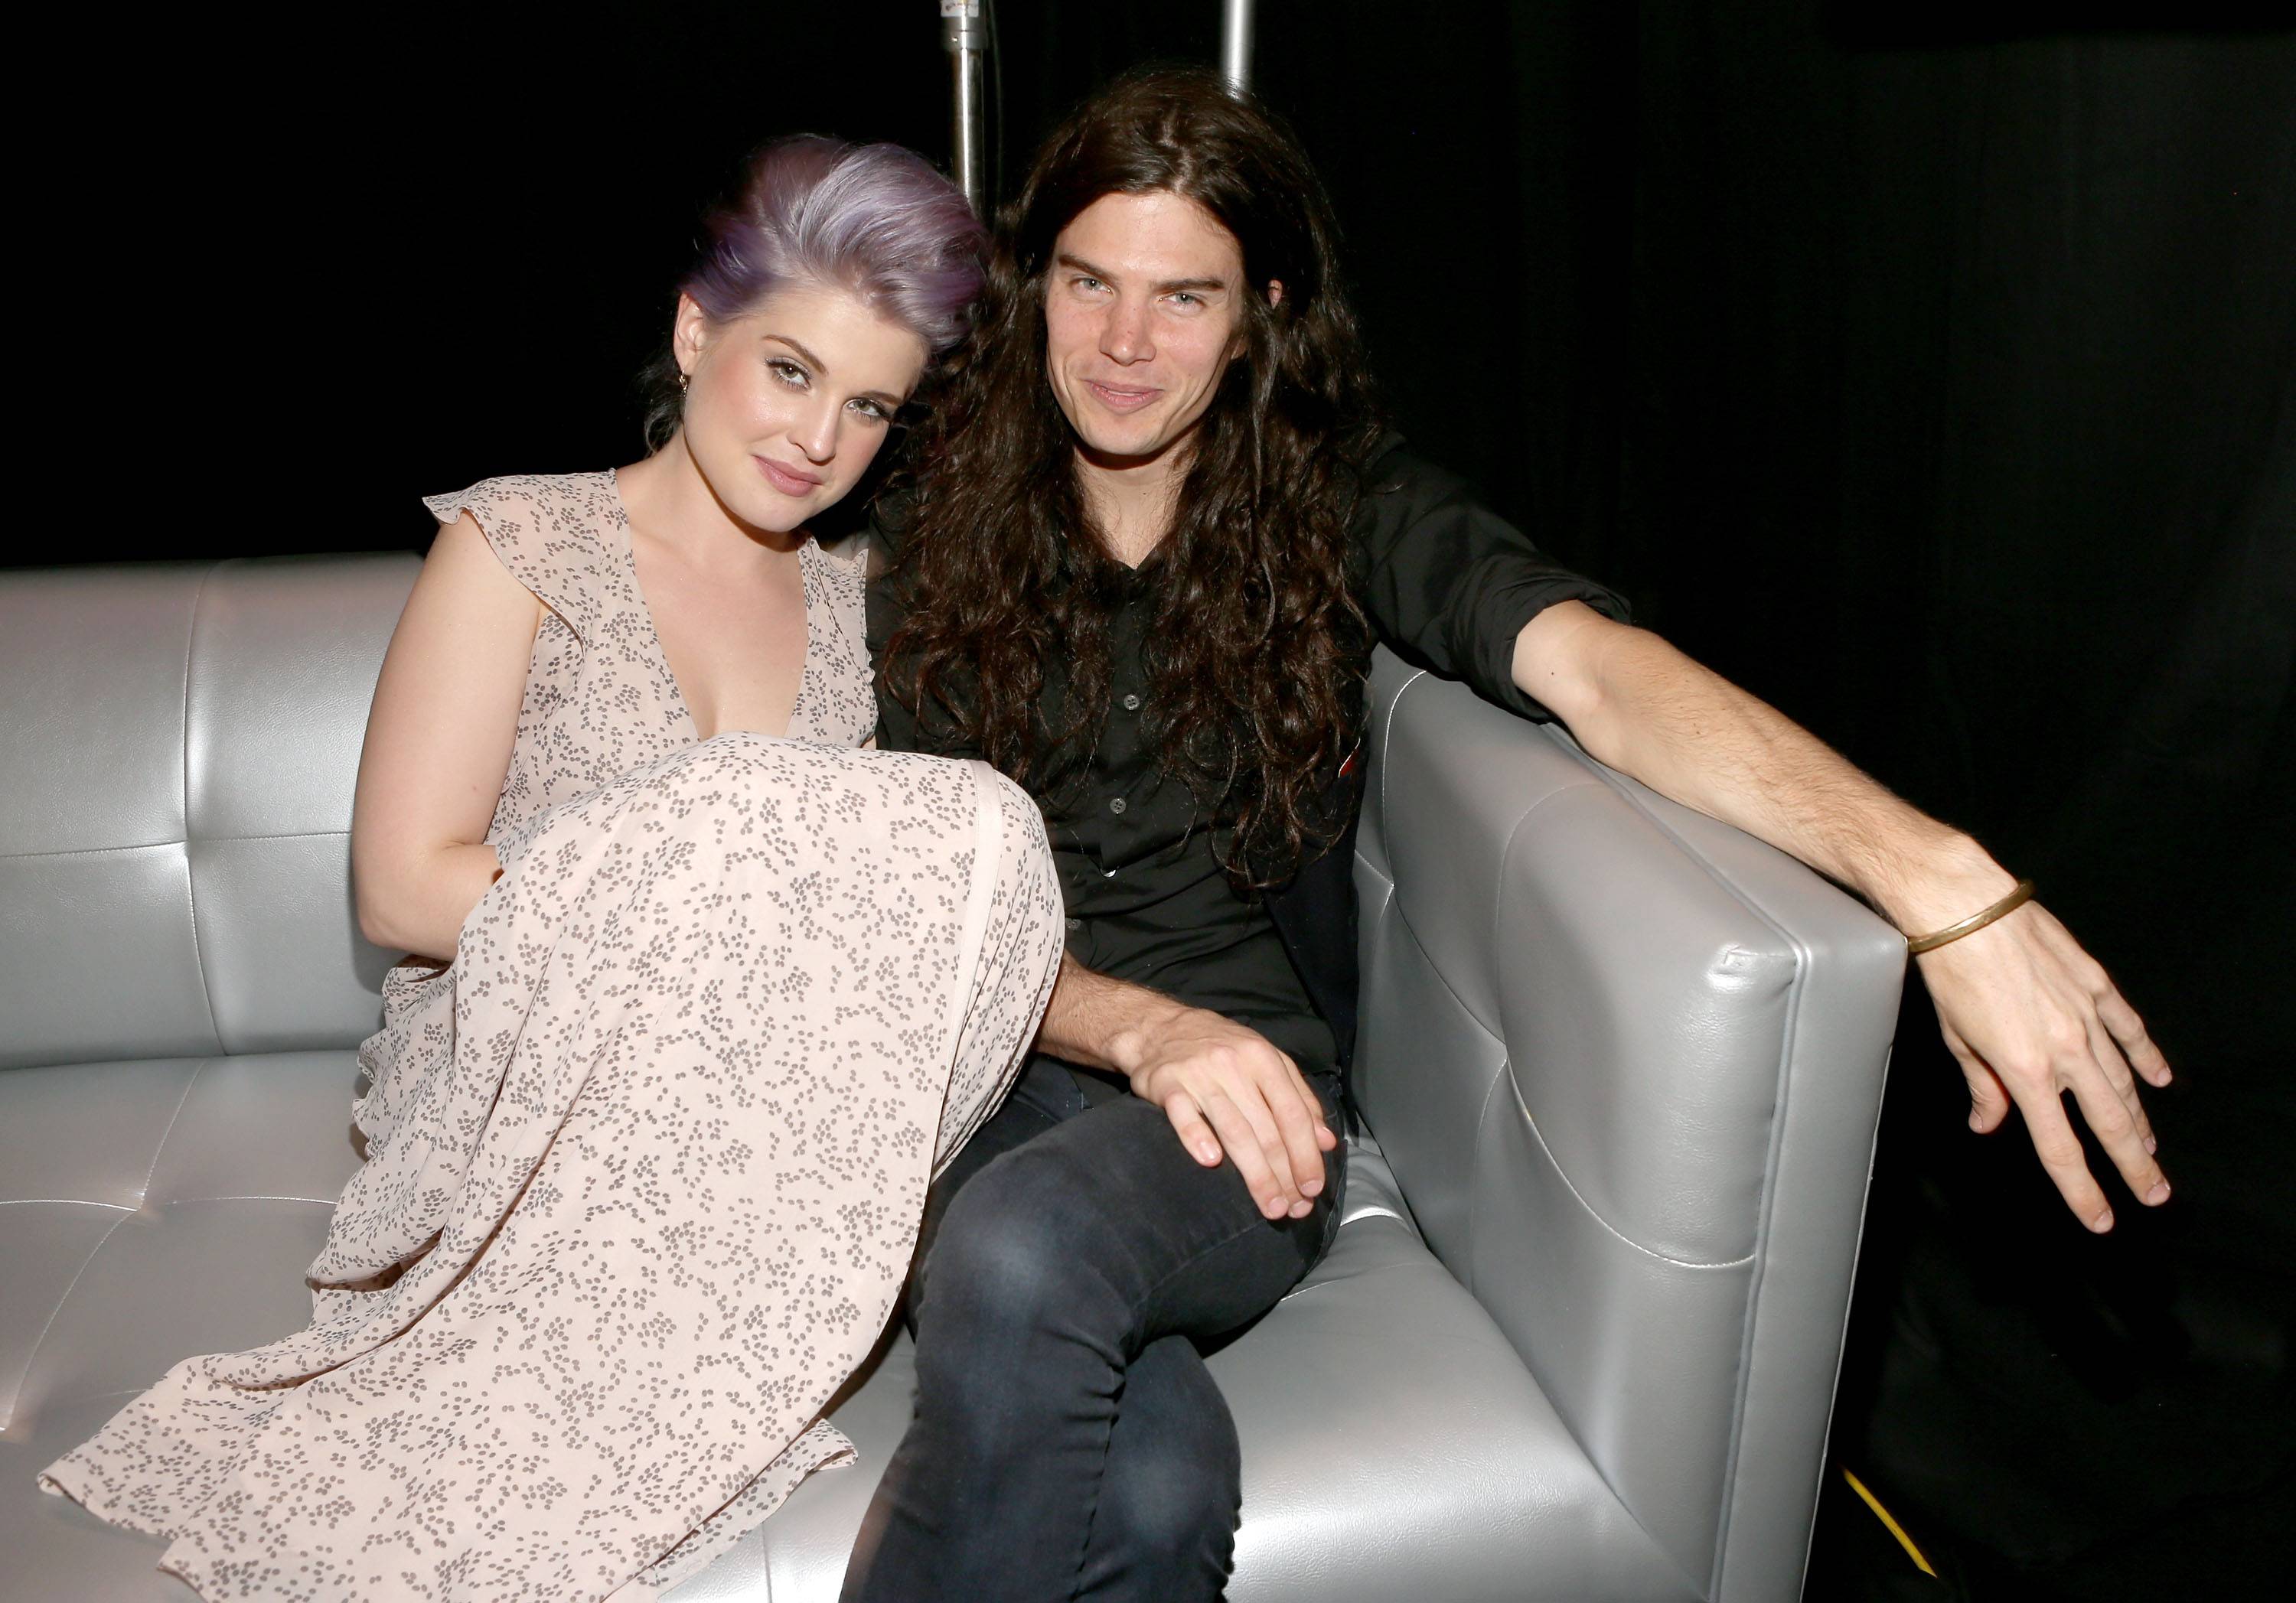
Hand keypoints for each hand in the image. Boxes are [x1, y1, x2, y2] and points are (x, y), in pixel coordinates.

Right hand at [1114, 1005, 1338, 1221]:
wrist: (1159, 1027)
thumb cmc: (1221, 1048)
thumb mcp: (1265, 1061)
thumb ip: (1297, 1097)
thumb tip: (1326, 1141)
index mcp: (1263, 1058)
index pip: (1292, 1113)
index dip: (1306, 1153)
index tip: (1313, 1187)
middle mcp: (1234, 1065)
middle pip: (1266, 1129)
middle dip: (1284, 1174)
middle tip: (1293, 1208)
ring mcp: (1199, 1074)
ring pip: (1234, 1130)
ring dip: (1255, 1174)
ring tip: (1269, 1205)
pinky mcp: (1167, 1084)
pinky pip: (1184, 1115)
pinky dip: (1197, 1138)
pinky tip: (1211, 1163)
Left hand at [1915, 898, 2171, 1230]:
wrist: (1966, 906)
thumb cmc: (1949, 970)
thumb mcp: (1956, 1039)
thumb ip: (1983, 1086)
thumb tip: (1990, 1121)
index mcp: (2026, 1071)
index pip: (2060, 1148)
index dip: (2082, 1190)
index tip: (2101, 1218)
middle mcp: (2065, 1049)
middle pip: (2109, 1123)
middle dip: (2134, 1165)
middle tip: (2154, 1194)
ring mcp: (2086, 1016)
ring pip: (2123, 1081)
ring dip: (2139, 1119)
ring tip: (2150, 1148)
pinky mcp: (2095, 985)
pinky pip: (2129, 1029)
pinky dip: (2146, 1056)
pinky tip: (2160, 1078)